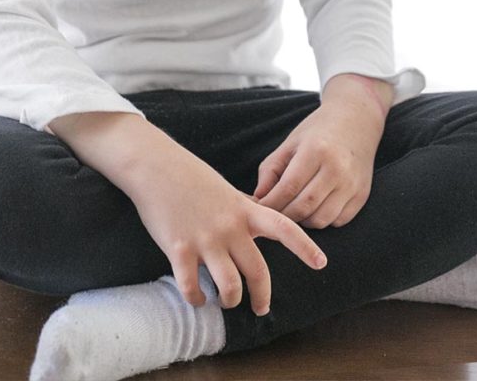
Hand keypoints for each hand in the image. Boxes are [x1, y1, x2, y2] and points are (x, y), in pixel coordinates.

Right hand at [120, 124, 327, 316]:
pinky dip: (196, 299)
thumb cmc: (190, 177)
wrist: (156, 167)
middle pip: (258, 272)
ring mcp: (205, 239)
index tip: (321, 264)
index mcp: (244, 210)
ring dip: (229, 300)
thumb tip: (260, 219)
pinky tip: (197, 297)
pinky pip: (192, 287)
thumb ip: (243, 209)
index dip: (304, 247)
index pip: (283, 228)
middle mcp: (230, 227)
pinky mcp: (179, 249)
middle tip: (261, 308)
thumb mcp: (226, 190)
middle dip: (262, 297)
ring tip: (225, 301)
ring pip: (229, 287)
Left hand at [250, 101, 382, 228]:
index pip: (288, 187)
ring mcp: (352, 184)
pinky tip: (314, 207)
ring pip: (320, 219)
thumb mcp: (290, 143)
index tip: (259, 207)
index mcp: (315, 150)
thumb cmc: (318, 132)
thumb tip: (258, 199)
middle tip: (273, 213)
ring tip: (293, 209)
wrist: (356, 121)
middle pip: (303, 206)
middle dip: (284, 215)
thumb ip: (271, 170)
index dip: (270, 202)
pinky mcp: (362, 196)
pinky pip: (337, 221)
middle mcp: (336, 169)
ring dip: (302, 221)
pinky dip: (321, 219)